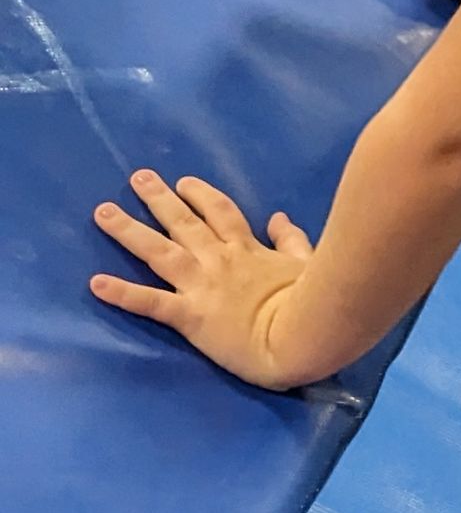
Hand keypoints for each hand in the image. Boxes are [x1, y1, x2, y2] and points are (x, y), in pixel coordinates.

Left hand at [92, 172, 318, 387]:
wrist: (303, 335)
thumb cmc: (312, 302)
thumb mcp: (307, 263)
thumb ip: (291, 240)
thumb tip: (280, 217)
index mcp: (247, 249)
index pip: (220, 211)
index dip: (200, 194)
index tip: (183, 182)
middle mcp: (218, 259)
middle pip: (182, 221)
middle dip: (157, 198)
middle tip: (137, 178)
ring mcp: (201, 285)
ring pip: (158, 250)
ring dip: (128, 230)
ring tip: (103, 212)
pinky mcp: (190, 315)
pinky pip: (151, 302)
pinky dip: (123, 293)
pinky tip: (96, 283)